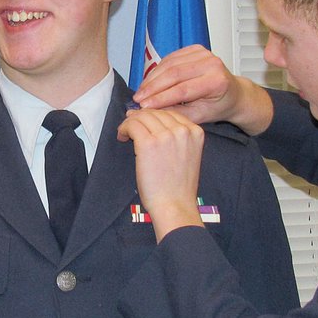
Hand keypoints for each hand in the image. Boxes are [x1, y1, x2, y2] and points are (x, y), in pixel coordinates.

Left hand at [117, 109, 205, 241]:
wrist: (174, 205)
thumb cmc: (178, 187)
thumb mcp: (188, 155)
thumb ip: (178, 138)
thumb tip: (155, 123)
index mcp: (195, 132)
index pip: (170, 113)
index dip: (154, 116)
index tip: (144, 121)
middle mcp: (182, 130)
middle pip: (156, 113)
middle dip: (140, 117)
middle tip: (130, 124)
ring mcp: (166, 135)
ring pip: (142, 116)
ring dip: (130, 122)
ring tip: (125, 132)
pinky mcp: (148, 142)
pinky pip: (132, 125)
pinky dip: (124, 128)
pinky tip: (122, 136)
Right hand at [131, 45, 271, 134]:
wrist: (232, 93)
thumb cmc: (218, 106)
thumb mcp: (199, 116)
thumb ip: (177, 113)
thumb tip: (152, 112)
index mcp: (216, 81)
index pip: (183, 90)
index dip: (161, 98)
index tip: (145, 107)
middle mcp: (212, 63)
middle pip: (174, 74)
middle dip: (152, 87)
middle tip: (138, 99)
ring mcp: (204, 53)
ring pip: (169, 64)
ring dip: (152, 78)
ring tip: (141, 92)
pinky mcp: (195, 49)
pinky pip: (170, 58)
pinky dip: (157, 70)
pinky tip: (149, 81)